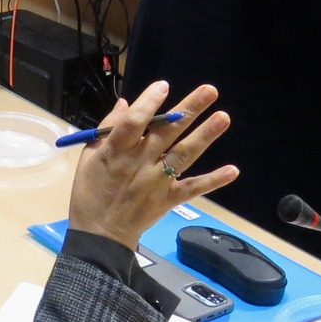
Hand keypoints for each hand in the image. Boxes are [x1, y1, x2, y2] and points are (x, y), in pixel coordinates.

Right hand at [67, 81, 235, 249]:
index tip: (163, 85)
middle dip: (188, 110)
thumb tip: (126, 103)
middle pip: (166, 132)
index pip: (134, 123)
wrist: (100, 236)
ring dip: (204, 135)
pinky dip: (213, 180)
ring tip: (224, 117)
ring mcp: (156, 182)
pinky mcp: (168, 199)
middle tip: (210, 91)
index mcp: (115, 151)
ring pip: (183, 155)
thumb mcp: (88, 158)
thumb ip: (107, 129)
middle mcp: (139, 163)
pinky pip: (192, 188)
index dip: (148, 103)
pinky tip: (232, 170)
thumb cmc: (90, 193)